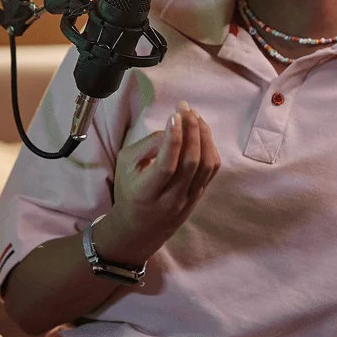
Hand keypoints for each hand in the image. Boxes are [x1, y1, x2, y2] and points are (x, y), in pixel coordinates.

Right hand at [102, 100, 220, 263]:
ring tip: (194, 116)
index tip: (174, 116)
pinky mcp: (200, 195)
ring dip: (203, 136)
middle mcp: (171, 199)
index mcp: (146, 192)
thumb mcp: (124, 166)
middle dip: (191, 131)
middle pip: (191, 162)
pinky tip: (201, 131)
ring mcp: (189, 199)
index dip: (173, 139)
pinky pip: (212, 169)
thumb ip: (145, 146)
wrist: (139, 227)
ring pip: (206, 165)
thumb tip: (170, 130)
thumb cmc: (128, 191)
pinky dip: (210, 146)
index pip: (166, 165)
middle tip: (185, 109)